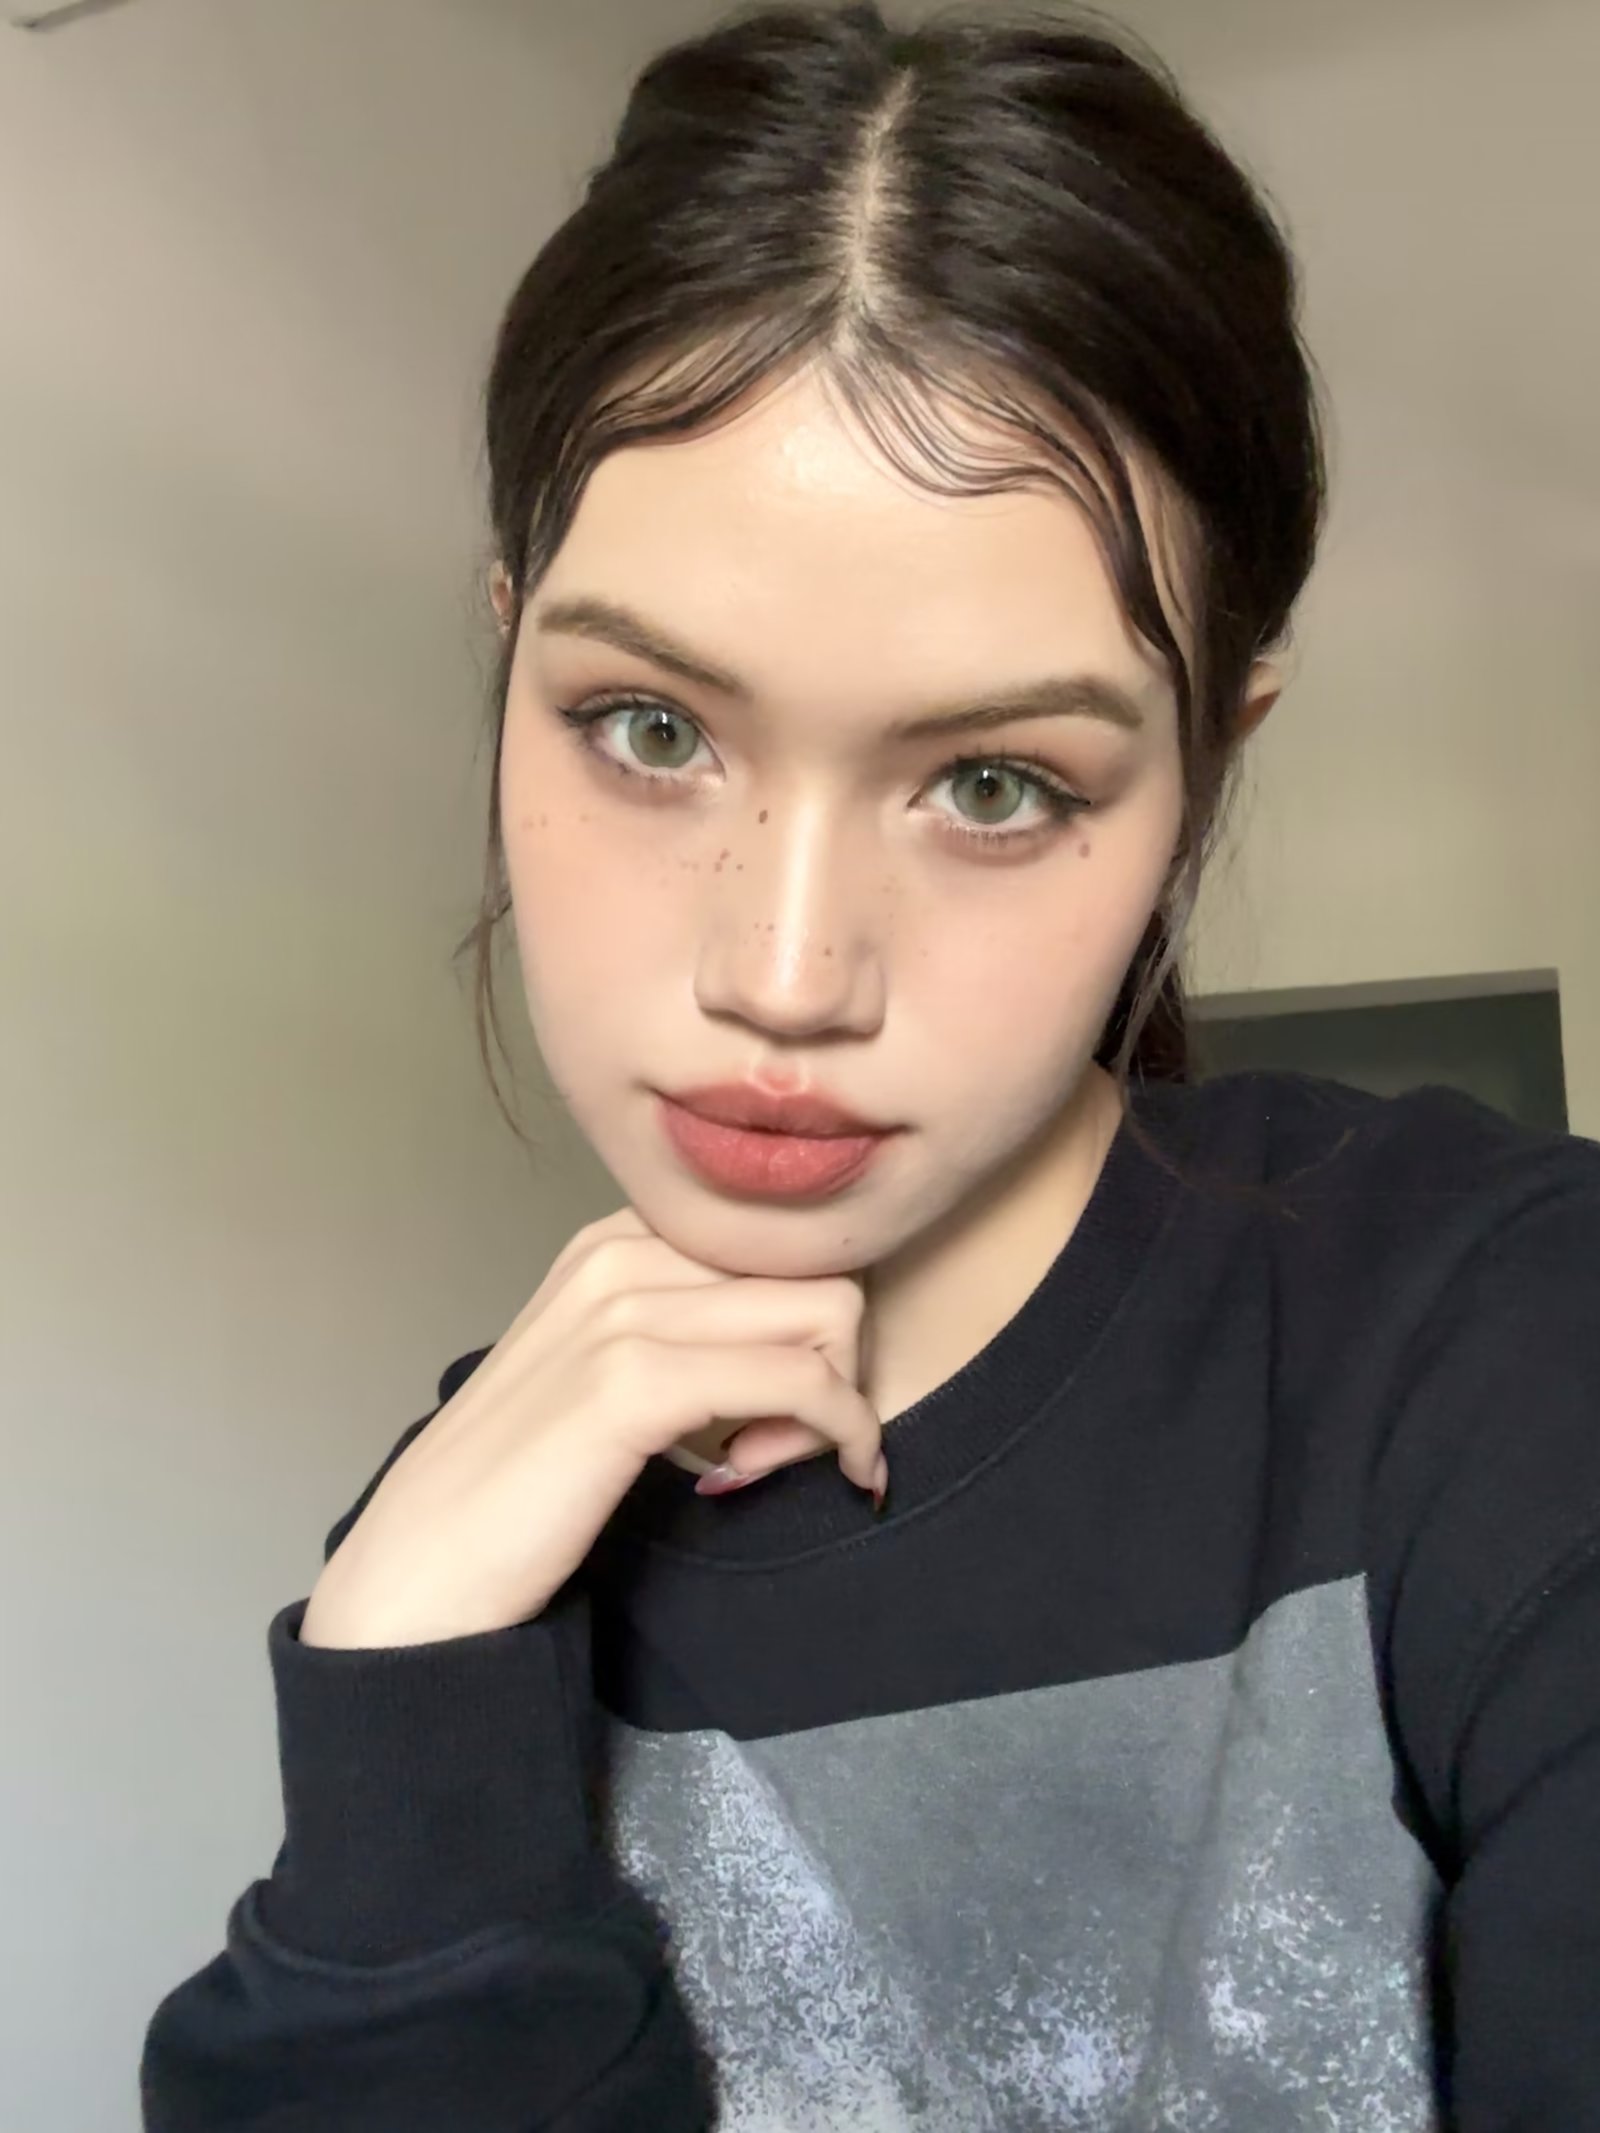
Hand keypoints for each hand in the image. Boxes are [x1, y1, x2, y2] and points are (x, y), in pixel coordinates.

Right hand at [301, 1207, 882, 1648]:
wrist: (421, 1566)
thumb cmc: (517, 1485)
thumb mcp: (603, 1371)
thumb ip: (684, 1330)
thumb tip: (803, 1338)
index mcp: (616, 1239)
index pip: (784, 1237)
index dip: (810, 1318)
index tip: (779, 1402)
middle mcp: (622, 1251)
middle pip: (823, 1264)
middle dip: (840, 1358)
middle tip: (789, 1441)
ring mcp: (626, 1310)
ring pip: (830, 1313)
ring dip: (837, 1401)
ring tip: (766, 1462)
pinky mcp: (635, 1382)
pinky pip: (804, 1381)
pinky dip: (832, 1433)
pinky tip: (762, 1477)